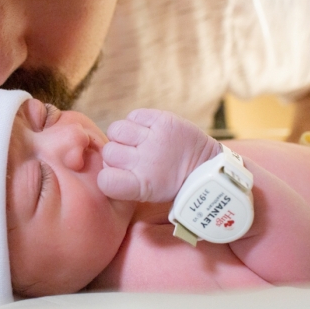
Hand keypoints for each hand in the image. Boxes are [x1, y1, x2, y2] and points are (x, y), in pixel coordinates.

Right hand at [97, 108, 221, 201]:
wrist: (206, 167)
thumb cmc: (171, 181)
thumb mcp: (147, 193)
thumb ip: (122, 183)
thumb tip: (102, 165)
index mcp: (141, 186)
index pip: (105, 180)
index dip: (106, 176)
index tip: (116, 176)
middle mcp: (145, 162)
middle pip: (108, 152)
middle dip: (115, 155)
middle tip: (132, 158)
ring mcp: (154, 139)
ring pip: (116, 130)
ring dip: (123, 136)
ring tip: (137, 142)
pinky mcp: (163, 120)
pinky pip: (133, 115)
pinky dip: (137, 121)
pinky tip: (146, 131)